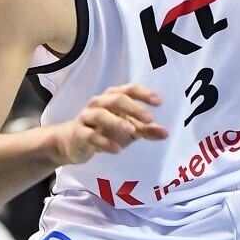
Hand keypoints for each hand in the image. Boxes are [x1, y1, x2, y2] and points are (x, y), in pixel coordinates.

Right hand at [54, 83, 168, 165]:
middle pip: (116, 99)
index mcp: (113, 97)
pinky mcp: (78, 133)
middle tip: (150, 118)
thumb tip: (166, 133)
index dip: (144, 93)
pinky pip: (90, 135)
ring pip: (101, 114)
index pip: (130, 89)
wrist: (72, 142)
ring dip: (117, 122)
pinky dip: (103, 142)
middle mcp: (99, 103)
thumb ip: (147, 130)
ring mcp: (87, 117)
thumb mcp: (129, 130)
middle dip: (134, 108)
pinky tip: (116, 149)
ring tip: (131, 131)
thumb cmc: (105, 130)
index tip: (159, 102)